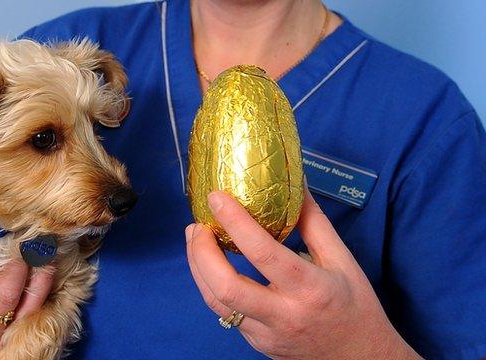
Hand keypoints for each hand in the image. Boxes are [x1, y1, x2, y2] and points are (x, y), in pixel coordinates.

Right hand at [0, 241, 54, 359]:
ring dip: (34, 270)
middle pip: (2, 294)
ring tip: (37, 242)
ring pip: (26, 301)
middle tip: (14, 232)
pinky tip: (48, 260)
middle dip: (10, 262)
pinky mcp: (23, 334)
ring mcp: (6, 335)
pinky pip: (39, 307)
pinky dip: (45, 283)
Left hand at [185, 187, 420, 358]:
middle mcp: (284, 315)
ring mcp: (266, 334)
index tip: (217, 197)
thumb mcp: (343, 260)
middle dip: (201, 252)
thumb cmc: (354, 306)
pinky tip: (211, 264)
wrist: (360, 359)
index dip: (235, 222)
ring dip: (197, 267)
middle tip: (197, 226)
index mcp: (310, 288)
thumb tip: (295, 183)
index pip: (264, 253)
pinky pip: (225, 312)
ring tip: (196, 239)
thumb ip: (315, 222)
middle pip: (226, 287)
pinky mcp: (256, 343)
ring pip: (216, 303)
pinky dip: (211, 284)